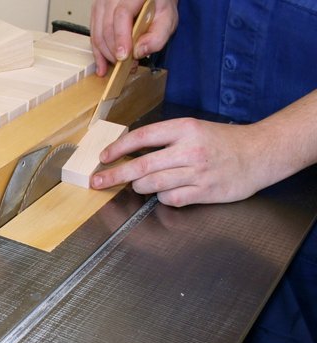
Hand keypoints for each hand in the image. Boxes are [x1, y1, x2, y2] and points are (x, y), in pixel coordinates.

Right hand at [90, 0, 179, 75]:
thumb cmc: (158, 5)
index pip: (121, 15)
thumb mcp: (167, 19)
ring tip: (117, 66)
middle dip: (114, 51)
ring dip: (106, 54)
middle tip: (126, 65)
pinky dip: (98, 52)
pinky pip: (93, 35)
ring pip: (98, 33)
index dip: (121, 37)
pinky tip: (102, 65)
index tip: (123, 56)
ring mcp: (101, 3)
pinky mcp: (96, 12)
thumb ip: (158, 36)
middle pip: (107, 27)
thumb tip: (139, 52)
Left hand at [90, 118, 271, 206]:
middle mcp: (189, 150)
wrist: (260, 154)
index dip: (118, 148)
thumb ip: (165, 139)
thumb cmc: (222, 142)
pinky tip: (167, 191)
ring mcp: (197, 173)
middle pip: (141, 166)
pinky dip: (163, 197)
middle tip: (97, 182)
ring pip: (152, 185)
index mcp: (185, 129)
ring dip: (139, 187)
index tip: (104, 158)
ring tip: (137, 184)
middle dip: (114, 175)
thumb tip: (129, 152)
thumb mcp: (194, 129)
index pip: (142, 137)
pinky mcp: (204, 191)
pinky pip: (170, 199)